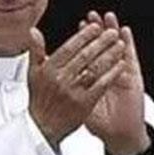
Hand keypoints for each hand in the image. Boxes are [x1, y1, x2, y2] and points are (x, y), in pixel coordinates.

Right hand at [27, 22, 127, 146]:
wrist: (43, 128)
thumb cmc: (40, 100)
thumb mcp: (33, 73)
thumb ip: (35, 50)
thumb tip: (34, 31)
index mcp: (49, 69)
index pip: (69, 47)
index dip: (83, 35)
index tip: (95, 27)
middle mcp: (61, 79)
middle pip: (84, 56)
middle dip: (100, 42)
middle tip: (111, 32)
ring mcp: (74, 92)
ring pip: (94, 68)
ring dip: (109, 55)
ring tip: (119, 45)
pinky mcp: (85, 103)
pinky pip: (101, 85)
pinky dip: (112, 74)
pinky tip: (120, 65)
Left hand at [80, 11, 148, 154]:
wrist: (118, 134)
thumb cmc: (100, 121)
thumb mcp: (79, 103)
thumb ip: (66, 88)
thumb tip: (51, 76)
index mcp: (93, 77)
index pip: (88, 52)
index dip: (84, 39)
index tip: (81, 25)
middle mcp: (106, 73)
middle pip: (102, 47)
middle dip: (97, 31)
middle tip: (93, 16)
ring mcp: (122, 74)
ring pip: (117, 49)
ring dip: (113, 32)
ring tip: (108, 17)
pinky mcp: (133, 79)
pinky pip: (131, 59)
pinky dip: (129, 45)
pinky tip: (125, 32)